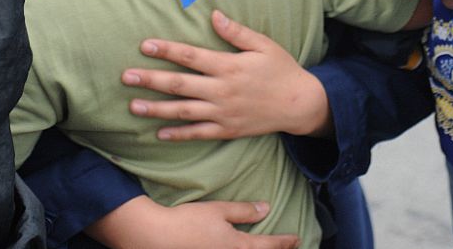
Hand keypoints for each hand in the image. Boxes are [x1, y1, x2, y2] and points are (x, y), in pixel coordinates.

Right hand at [86, 195, 300, 248]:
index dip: (284, 242)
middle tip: (289, 246)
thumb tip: (266, 208)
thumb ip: (243, 211)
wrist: (156, 238)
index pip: (267, 245)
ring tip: (265, 248)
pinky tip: (237, 248)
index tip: (297, 238)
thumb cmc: (188, 221)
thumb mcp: (218, 211)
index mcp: (237, 246)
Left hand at [121, 10, 332, 139]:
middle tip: (126, 76)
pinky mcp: (227, 130)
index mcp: (228, 66)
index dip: (166, 50)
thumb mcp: (263, 44)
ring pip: (183, 111)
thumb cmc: (281, 69)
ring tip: (132, 106)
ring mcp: (223, 113)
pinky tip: (159, 133)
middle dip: (151, 80)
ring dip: (156, 109)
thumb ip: (236, 32)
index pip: (190, 56)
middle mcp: (222, 90)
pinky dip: (178, 134)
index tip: (144, 46)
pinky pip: (198, 133)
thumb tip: (214, 15)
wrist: (299, 104)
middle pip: (180, 84)